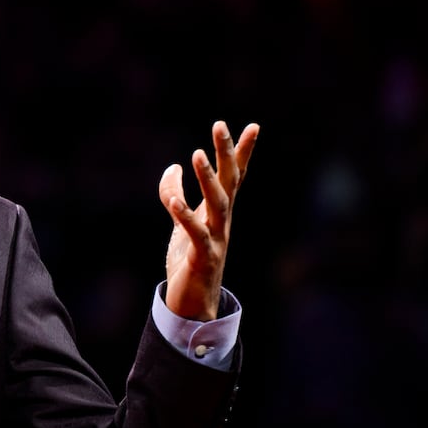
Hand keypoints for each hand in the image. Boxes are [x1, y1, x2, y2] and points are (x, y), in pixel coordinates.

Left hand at [159, 120, 258, 320]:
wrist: (193, 302)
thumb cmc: (191, 259)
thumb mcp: (180, 221)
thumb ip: (176, 194)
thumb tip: (173, 166)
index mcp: (219, 210)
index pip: (234, 176)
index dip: (243, 152)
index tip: (254, 126)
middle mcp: (222, 221)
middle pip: (228, 182)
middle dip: (226, 154)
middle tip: (220, 125)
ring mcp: (216, 238)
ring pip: (217, 204)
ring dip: (208, 179)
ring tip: (197, 154)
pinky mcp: (203, 257)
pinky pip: (196, 234)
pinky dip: (185, 217)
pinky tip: (174, 202)